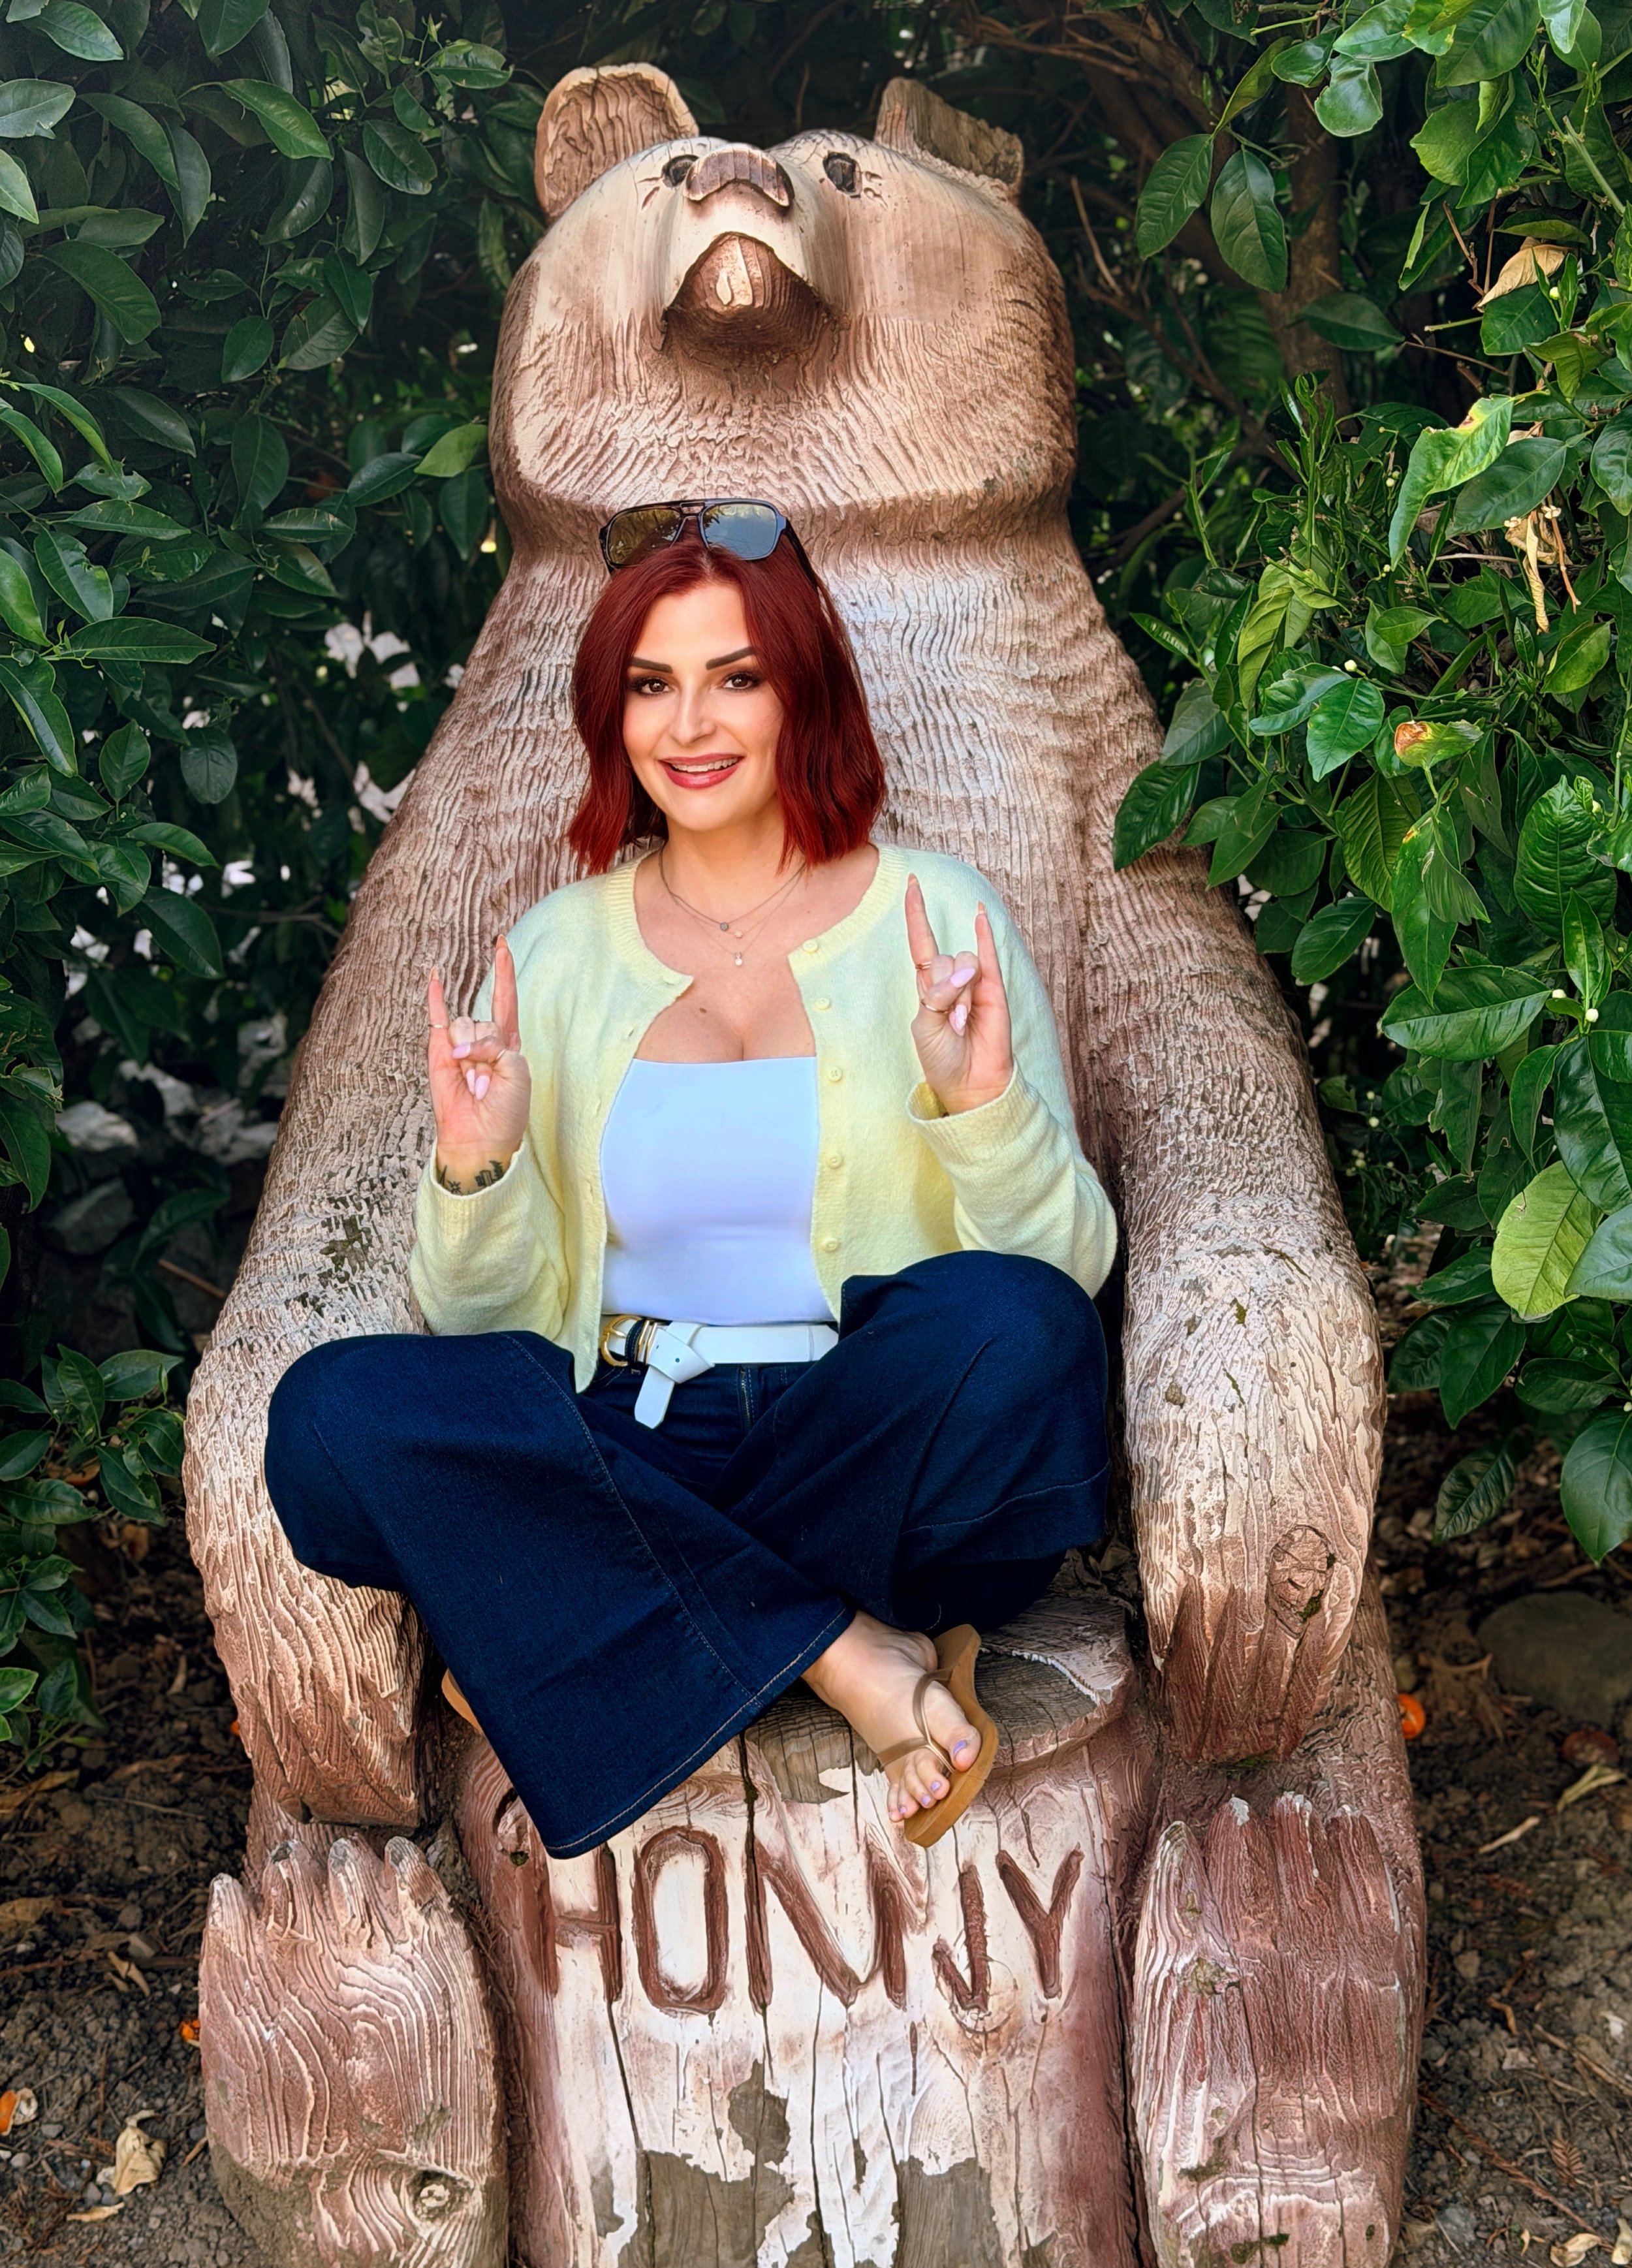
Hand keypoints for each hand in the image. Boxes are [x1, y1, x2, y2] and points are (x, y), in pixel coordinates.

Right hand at [427, 936, 531, 1190]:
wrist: (480, 1139)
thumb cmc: (505, 1110)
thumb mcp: (516, 1071)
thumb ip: (494, 1044)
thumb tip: (459, 1045)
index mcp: (508, 1044)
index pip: (506, 1000)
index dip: (505, 972)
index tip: (502, 944)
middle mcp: (482, 1040)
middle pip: (486, 1021)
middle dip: (489, 1052)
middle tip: (489, 1085)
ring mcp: (459, 1044)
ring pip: (465, 1026)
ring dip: (472, 1059)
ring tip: (474, 1085)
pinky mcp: (438, 1052)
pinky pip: (436, 1018)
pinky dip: (434, 997)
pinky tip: (434, 975)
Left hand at [905, 877, 1012, 1115]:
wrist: (971, 1083)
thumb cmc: (943, 1059)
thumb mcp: (925, 1027)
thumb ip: (937, 995)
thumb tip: (966, 968)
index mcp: (927, 988)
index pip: (920, 942)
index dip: (916, 914)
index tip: (912, 883)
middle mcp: (950, 979)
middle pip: (942, 958)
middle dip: (943, 987)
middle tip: (950, 1022)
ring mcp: (973, 982)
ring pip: (963, 962)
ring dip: (961, 994)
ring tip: (964, 1022)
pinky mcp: (994, 990)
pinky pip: (989, 955)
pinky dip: (984, 934)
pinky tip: (979, 913)